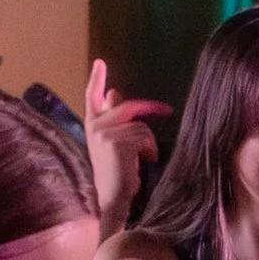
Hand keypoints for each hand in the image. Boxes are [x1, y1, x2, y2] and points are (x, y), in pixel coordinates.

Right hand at [84, 59, 168, 218]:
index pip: (92, 97)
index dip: (96, 79)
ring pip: (139, 124)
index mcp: (92, 125)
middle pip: (127, 105)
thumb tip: (115, 92)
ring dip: (148, 141)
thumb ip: (114, 119)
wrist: (114, 198)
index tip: (100, 62)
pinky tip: (145, 160)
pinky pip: (143, 134)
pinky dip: (150, 148)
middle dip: (150, 108)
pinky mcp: (115, 141)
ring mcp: (102, 132)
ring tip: (144, 157)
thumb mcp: (113, 143)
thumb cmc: (118, 172)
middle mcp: (94, 126)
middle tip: (166, 110)